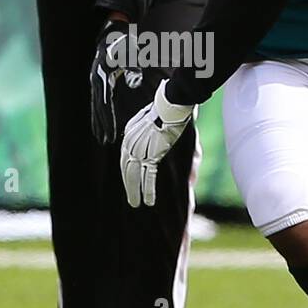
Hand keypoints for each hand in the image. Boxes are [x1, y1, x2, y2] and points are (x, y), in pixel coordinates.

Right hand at [90, 21, 129, 145]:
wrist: (112, 35)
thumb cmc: (123, 44)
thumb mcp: (130, 53)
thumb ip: (133, 67)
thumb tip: (136, 81)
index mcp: (102, 77)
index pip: (104, 104)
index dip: (108, 120)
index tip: (111, 133)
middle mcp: (96, 82)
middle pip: (97, 109)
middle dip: (101, 126)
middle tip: (106, 141)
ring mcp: (96, 83)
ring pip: (95, 107)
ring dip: (98, 123)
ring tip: (101, 138)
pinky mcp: (98, 83)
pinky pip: (98, 102)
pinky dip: (99, 114)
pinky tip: (102, 123)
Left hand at [120, 80, 194, 207]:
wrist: (171, 103)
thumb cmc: (170, 110)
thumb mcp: (162, 126)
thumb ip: (167, 142)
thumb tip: (182, 167)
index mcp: (129, 135)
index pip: (125, 158)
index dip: (127, 172)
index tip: (130, 182)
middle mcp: (130, 144)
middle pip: (126, 169)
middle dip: (129, 186)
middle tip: (132, 200)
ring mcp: (139, 150)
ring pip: (133, 176)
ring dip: (134, 192)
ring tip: (136, 204)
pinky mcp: (151, 154)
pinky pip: (148, 176)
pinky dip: (148, 190)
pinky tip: (148, 201)